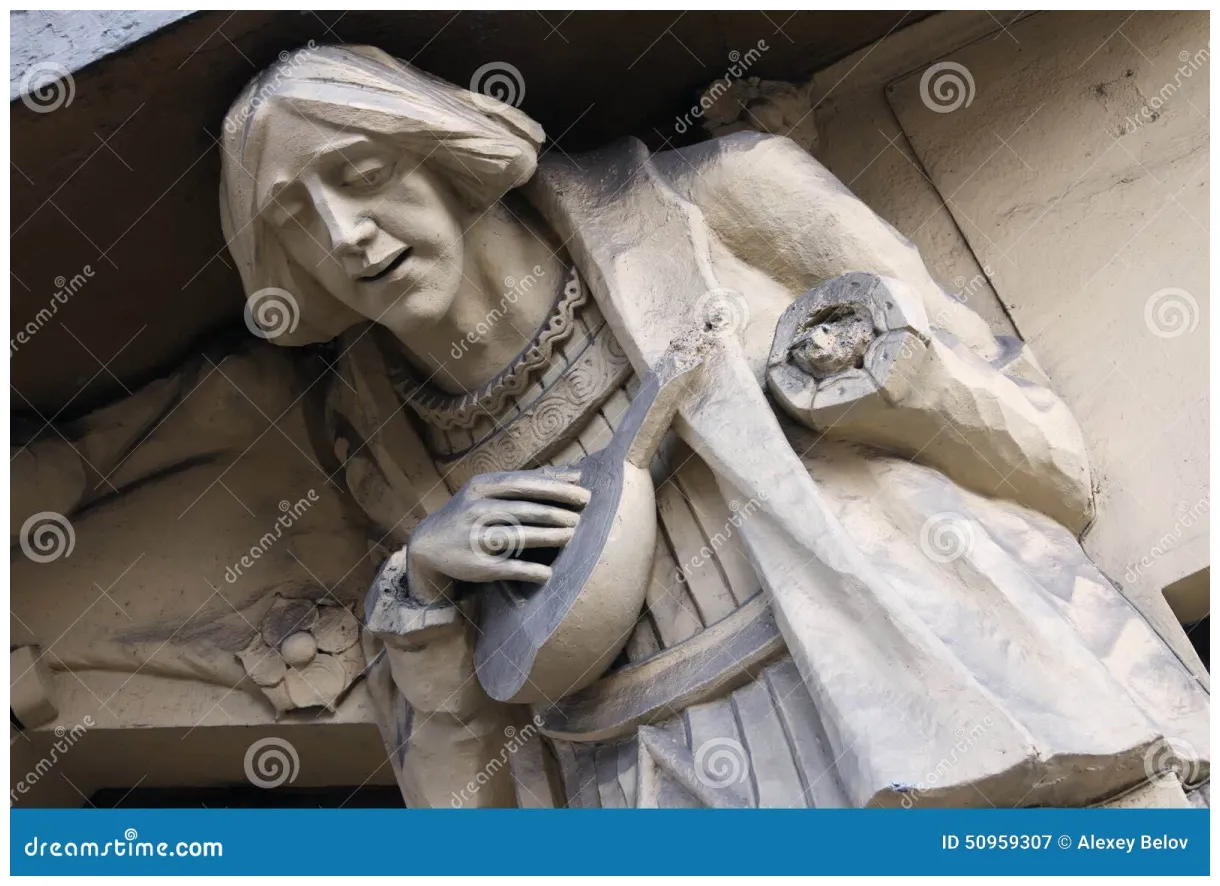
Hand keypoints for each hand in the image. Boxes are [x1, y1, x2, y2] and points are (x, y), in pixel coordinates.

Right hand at [406, 467, 589, 601]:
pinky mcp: (476, 565)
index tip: (583, 493)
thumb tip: (574, 474)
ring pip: (518, 536)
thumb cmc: (470, 512)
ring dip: (548, 537)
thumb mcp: (490, 491)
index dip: (556, 488)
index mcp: (482, 486)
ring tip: (570, 536)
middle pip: (524, 509)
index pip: (525, 484)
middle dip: (555, 513)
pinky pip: (508, 568)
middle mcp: (476, 509)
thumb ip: (528, 482)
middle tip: (580, 517)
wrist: (428, 544)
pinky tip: (547, 574)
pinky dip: (530, 571)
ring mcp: (475, 537)